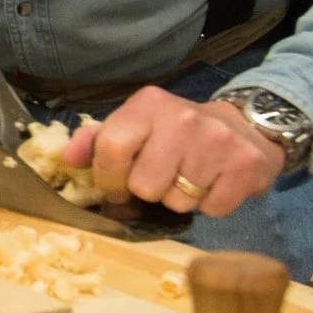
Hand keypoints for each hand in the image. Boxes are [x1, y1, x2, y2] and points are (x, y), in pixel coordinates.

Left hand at [64, 87, 283, 217]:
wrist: (244, 126)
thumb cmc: (179, 132)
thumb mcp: (138, 125)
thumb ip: (100, 140)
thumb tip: (68, 156)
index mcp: (148, 104)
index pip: (111, 149)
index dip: (108, 178)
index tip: (118, 184)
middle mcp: (183, 118)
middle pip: (144, 186)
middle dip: (150, 190)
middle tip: (164, 176)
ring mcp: (217, 141)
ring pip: (178, 202)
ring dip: (181, 199)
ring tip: (191, 177)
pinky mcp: (244, 165)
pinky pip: (212, 208)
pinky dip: (211, 204)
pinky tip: (214, 183)